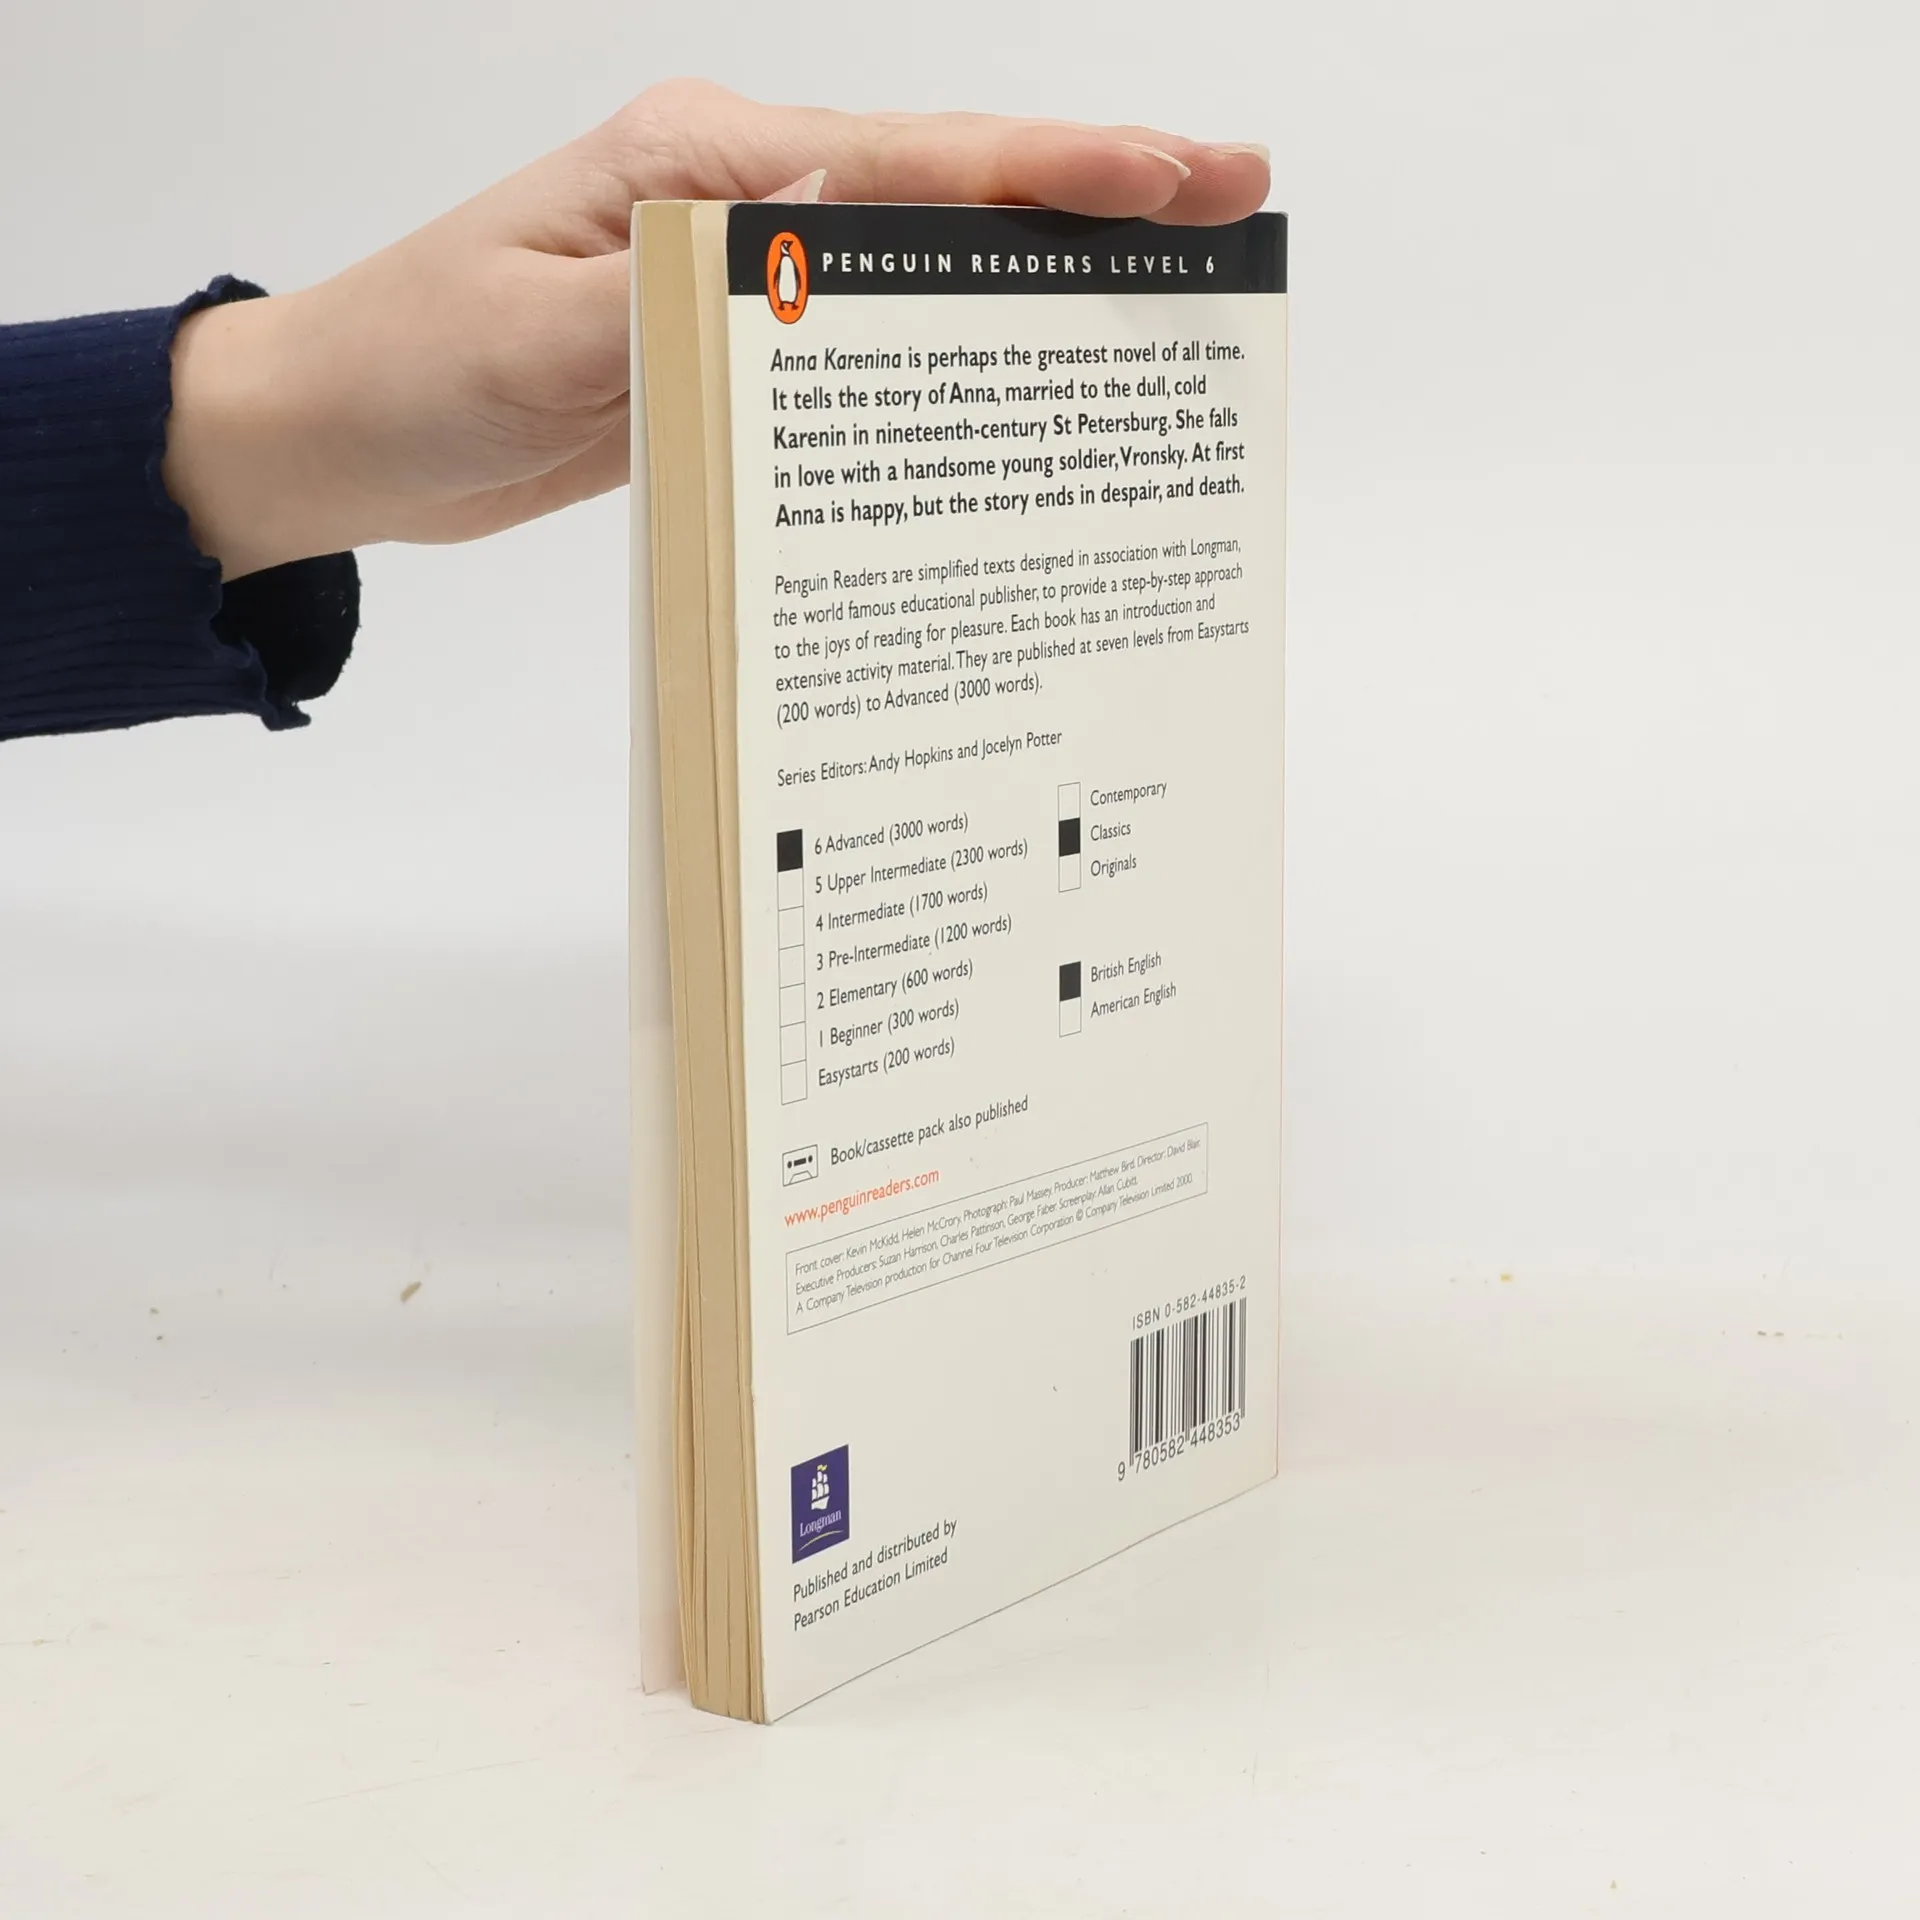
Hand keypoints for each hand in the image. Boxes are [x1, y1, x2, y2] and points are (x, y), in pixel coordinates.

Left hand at [163, 80, 1270, 578]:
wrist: (344, 432)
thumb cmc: (416, 364)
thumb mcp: (540, 333)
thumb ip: (692, 292)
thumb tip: (839, 228)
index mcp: (701, 168)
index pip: (910, 163)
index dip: (1051, 173)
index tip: (1174, 178)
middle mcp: (739, 204)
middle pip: (948, 191)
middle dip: (1095, 196)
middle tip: (1233, 200)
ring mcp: (743, 276)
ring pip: (925, 264)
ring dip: (1044, 269)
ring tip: (1166, 284)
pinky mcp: (734, 350)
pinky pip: (869, 344)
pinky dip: (957, 347)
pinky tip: (1020, 377)